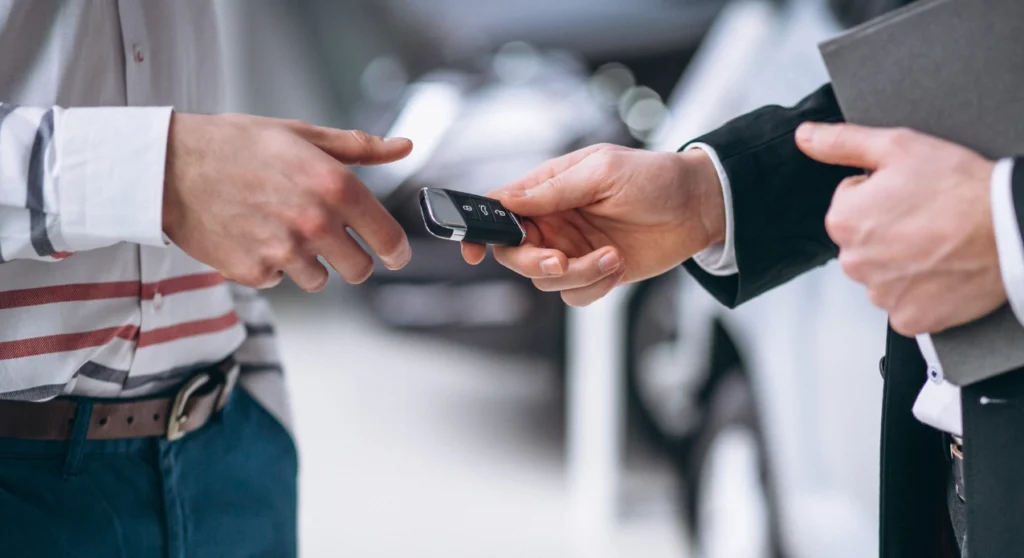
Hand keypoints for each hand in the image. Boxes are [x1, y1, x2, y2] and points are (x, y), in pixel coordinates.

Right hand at [163, 113, 412, 291]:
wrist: (168, 166)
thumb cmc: (236, 145)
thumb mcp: (301, 134)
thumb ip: (358, 148)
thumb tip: (403, 147)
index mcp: (334, 185)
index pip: (388, 238)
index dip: (396, 250)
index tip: (394, 254)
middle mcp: (314, 222)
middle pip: (359, 270)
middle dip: (351, 258)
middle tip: (329, 239)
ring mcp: (283, 251)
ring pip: (320, 280)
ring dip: (309, 263)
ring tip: (281, 229)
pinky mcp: (253, 271)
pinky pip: (279, 280)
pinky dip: (271, 265)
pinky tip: (253, 236)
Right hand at [461, 144, 724, 305]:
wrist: (698, 207)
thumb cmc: (654, 177)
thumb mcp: (602, 171)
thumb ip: (553, 189)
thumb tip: (509, 201)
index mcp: (547, 189)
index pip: (498, 209)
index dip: (479, 230)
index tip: (473, 250)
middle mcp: (554, 221)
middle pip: (515, 254)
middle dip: (535, 262)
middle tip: (562, 260)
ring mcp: (573, 249)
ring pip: (546, 280)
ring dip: (578, 274)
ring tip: (611, 255)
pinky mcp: (594, 273)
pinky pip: (574, 294)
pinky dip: (594, 286)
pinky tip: (617, 264)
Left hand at [797, 122, 1002, 334]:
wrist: (1010, 228)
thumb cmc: (960, 188)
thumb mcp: (897, 146)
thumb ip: (842, 143)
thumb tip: (806, 137)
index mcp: (843, 221)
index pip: (848, 204)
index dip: (880, 194)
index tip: (908, 194)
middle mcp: (854, 262)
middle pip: (863, 241)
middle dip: (887, 229)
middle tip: (926, 218)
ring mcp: (881, 294)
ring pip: (883, 273)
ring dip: (903, 261)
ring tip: (937, 243)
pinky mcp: (908, 318)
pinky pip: (904, 303)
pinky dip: (921, 291)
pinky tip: (941, 270)